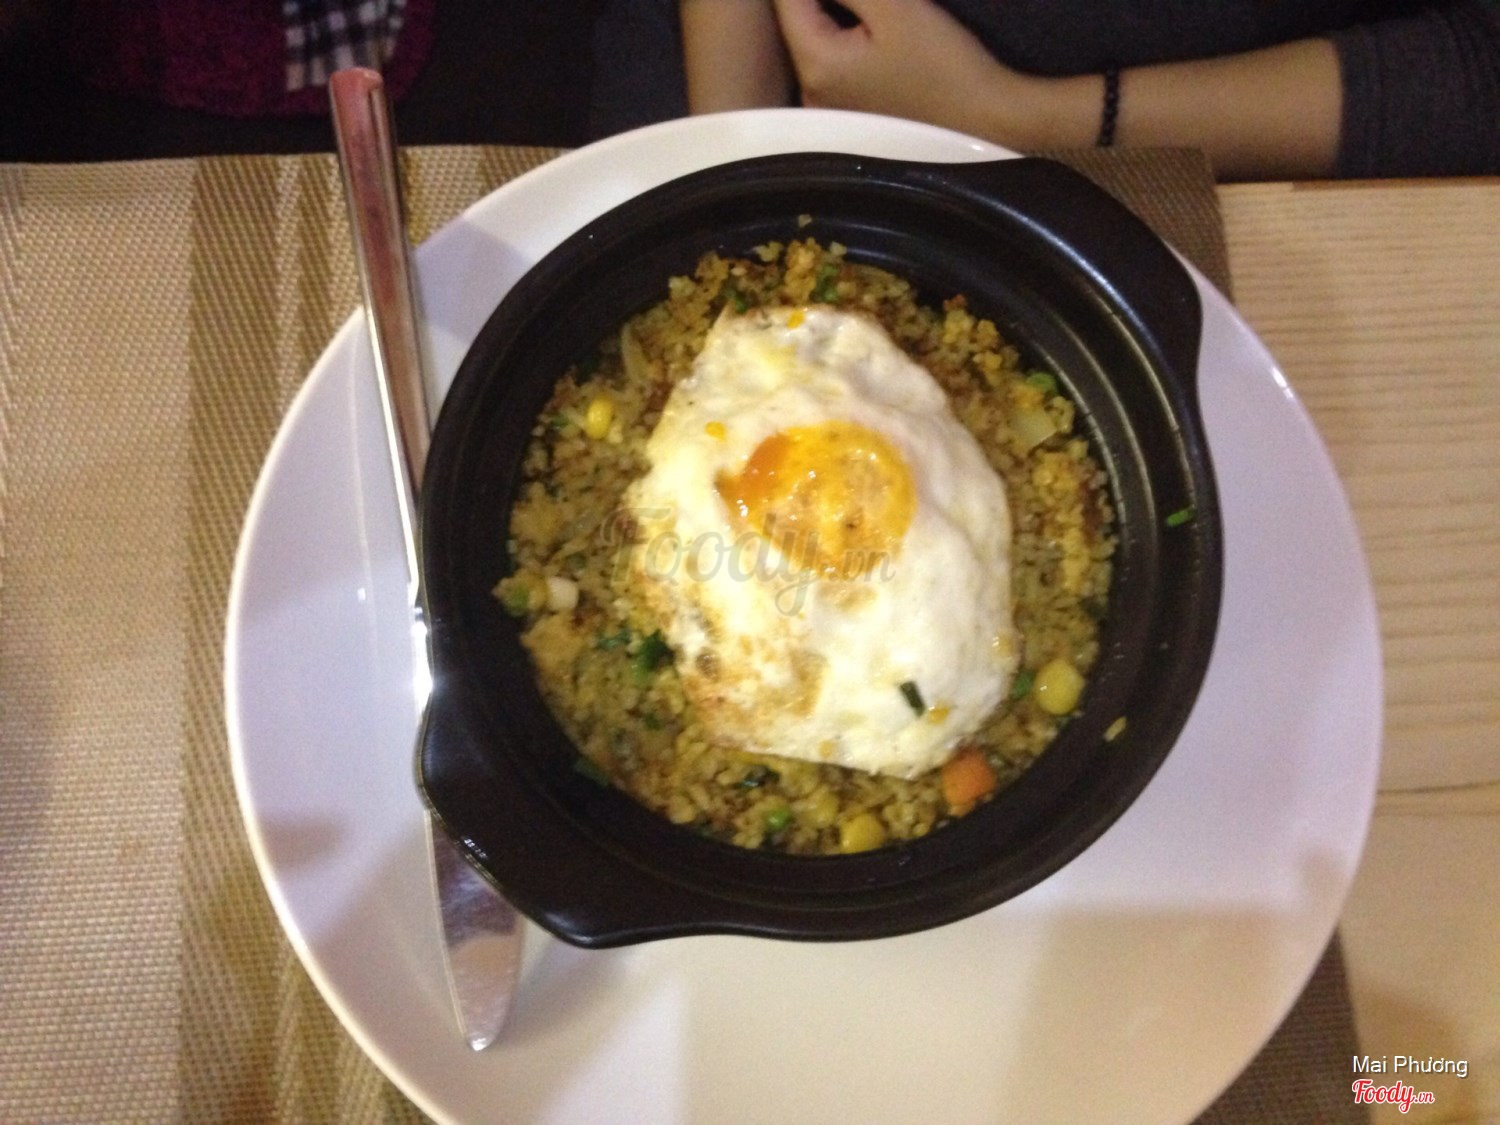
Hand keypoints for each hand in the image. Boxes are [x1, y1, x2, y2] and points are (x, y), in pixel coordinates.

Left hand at [772, 0, 1023, 136]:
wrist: (984, 119)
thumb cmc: (942, 64)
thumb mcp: (894, 8)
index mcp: (816, 64)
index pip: (786, 0)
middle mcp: (811, 91)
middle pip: (799, 20)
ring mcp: (829, 106)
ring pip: (817, 38)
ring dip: (832, 11)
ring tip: (872, 6)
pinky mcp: (850, 111)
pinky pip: (835, 59)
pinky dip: (845, 33)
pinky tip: (868, 21)